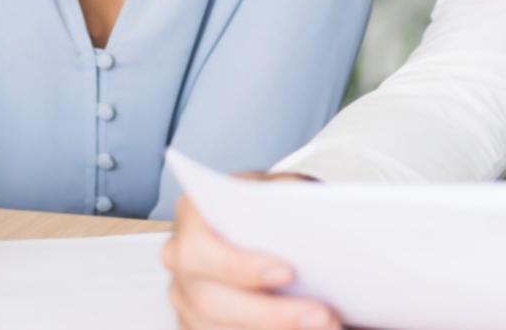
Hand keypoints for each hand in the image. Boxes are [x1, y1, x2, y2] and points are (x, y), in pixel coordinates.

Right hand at [161, 175, 340, 329]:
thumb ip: (287, 198)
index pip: (201, 247)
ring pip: (218, 329)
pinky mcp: (197, 324)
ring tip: (325, 324)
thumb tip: (313, 219)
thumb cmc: (271, 207)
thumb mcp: (281, 189)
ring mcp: (184, 298)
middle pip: (211, 301)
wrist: (270, 226)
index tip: (287, 272)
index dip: (240, 266)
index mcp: (192, 217)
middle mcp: (180, 260)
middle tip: (320, 313)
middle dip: (270, 313)